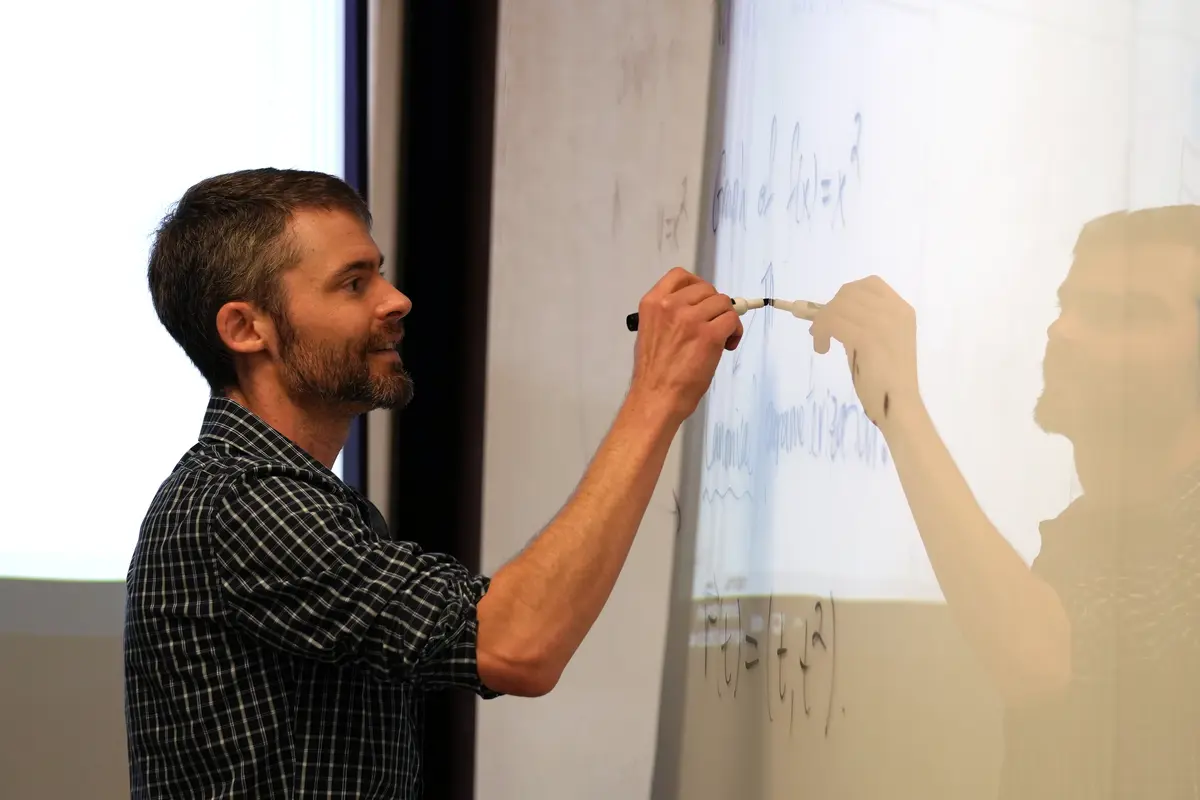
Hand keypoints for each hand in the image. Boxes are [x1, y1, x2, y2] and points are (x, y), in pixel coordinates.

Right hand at [630, 267, 742, 422]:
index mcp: (652, 303)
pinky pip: (732, 320)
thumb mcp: (650, 331)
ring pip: (723, 303)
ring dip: (726, 318)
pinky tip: (727, 345)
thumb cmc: (653, 371)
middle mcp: (670, 305)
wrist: (657, 396)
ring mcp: (691, 319)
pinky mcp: (709, 335)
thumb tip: (697, 308)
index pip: (680, 276)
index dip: (697, 284)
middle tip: (713, 324)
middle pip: (706, 289)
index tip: (702, 299)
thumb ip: (669, 314)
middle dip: (714, 306)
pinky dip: (735, 332)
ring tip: (721, 338)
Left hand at [808, 275, 918, 426]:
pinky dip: (821, 332)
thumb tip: (829, 313)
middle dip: (830, 309)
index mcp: (902, 310)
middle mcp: (895, 311)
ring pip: (838, 306)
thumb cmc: (886, 379)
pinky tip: (822, 349)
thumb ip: (862, 323)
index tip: (835, 314)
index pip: (869, 284)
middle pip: (850, 292)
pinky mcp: (868, 337)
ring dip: (822, 322)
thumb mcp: (879, 341)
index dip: (846, 295)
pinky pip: (833, 321)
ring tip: (822, 343)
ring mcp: (883, 323)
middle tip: (821, 332)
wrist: (899, 405)